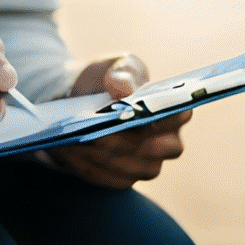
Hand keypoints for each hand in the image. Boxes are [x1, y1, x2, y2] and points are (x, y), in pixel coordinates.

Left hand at [42, 51, 189, 189]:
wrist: (84, 97)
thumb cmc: (109, 79)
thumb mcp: (117, 66)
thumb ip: (123, 73)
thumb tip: (123, 89)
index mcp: (175, 111)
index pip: (175, 117)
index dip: (155, 117)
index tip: (132, 111)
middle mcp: (168, 144)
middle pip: (152, 150)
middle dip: (123, 141)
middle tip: (97, 132)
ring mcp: (147, 165)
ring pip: (128, 168)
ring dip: (102, 155)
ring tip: (78, 141)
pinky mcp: (123, 178)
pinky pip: (108, 178)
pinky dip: (89, 165)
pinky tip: (70, 152)